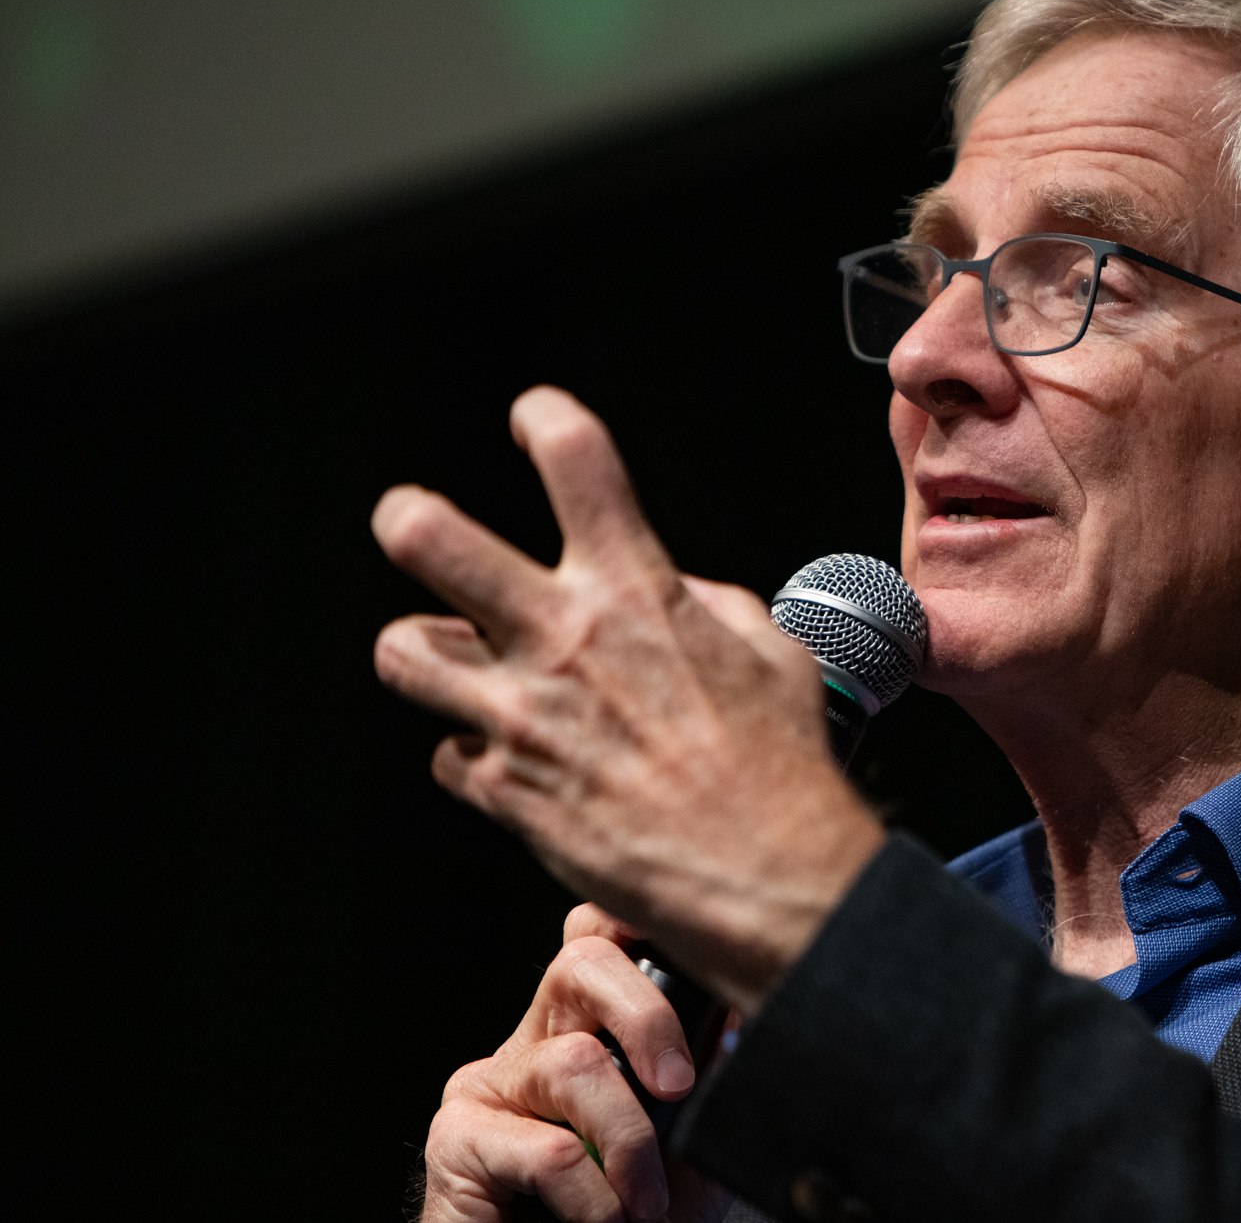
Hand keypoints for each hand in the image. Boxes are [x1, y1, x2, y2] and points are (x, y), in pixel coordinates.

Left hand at [372, 386, 885, 1011]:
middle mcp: (565, 641)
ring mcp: (522, 717)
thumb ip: (714, 606)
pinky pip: (449, 756)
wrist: (766, 878)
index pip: (575, 460)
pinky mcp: (503, 791)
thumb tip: (681, 593)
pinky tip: (521, 767)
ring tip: (458, 663)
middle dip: (409, 517)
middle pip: (430, 539)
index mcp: (637, 592)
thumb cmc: (783, 768)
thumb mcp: (776, 655)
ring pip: (404, 651)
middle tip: (408, 520)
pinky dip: (477, 757)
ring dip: (427, 652)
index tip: (532, 416)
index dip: (545, 418)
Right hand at [420, 904, 733, 1222]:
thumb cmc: (625, 1220)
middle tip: (678, 1086)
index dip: (637, 918)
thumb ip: (708, 1082)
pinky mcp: (456, 1140)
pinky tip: (607, 1221)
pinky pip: (548, 1148)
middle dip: (647, 1016)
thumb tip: (740, 1017)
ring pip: (574, 1062)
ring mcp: (490, 1086)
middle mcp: (534, 1042)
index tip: (697, 941)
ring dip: (629, 1142)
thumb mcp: (686, 1149)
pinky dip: (594, 1196)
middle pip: (582, 961)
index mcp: (586, 1030)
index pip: (601, 938)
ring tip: (645, 1204)